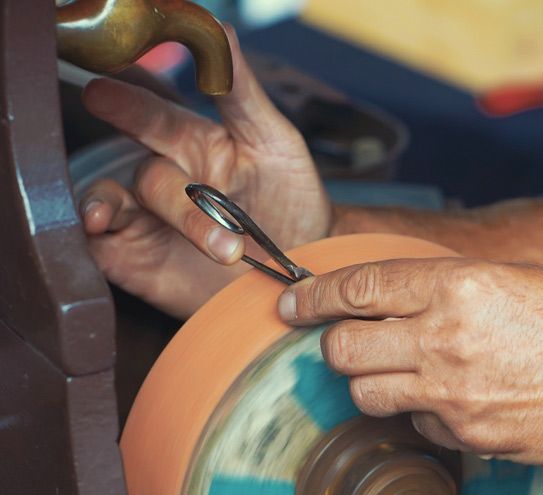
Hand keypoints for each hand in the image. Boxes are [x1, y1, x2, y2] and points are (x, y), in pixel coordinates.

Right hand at [79, 28, 329, 318]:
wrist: (302, 266)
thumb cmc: (291, 198)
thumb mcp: (276, 140)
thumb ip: (243, 92)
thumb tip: (222, 32)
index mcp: (191, 142)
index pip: (151, 116)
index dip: (126, 105)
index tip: (102, 94)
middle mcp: (164, 178)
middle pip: (148, 177)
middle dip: (181, 205)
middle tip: (223, 235)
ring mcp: (146, 220)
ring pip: (113, 207)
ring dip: (119, 216)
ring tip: (141, 234)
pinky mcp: (135, 261)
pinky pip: (97, 250)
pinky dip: (90, 244)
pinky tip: (98, 238)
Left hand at [278, 259, 542, 464]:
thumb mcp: (514, 278)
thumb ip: (449, 286)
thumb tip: (395, 297)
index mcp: (458, 285)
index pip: (357, 288)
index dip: (314, 296)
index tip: (293, 304)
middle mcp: (445, 338)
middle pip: (342, 348)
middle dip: (334, 344)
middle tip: (345, 341)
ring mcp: (452, 394)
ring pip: (366, 392)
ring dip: (370, 380)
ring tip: (397, 371)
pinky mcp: (466, 436)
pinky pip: (415, 425)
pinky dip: (420, 413)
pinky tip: (452, 399)